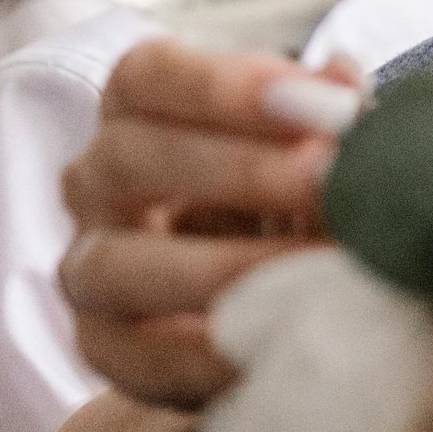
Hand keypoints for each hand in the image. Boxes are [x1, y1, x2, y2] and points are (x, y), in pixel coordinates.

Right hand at [59, 41, 365, 410]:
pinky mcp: (103, 348)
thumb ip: (327, 114)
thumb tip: (343, 81)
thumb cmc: (286, 198)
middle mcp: (97, 181)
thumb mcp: (310, 148)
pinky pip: (137, 355)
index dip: (226, 85)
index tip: (316, 103)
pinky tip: (277, 341)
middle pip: (130, 156)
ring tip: (314, 268)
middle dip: (239, 167)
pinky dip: (210, 354)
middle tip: (329, 179)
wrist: (265, 305)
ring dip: (223, 266)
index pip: (149, 76)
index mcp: (140, 110)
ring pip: (118, 262)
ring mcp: (89, 267)